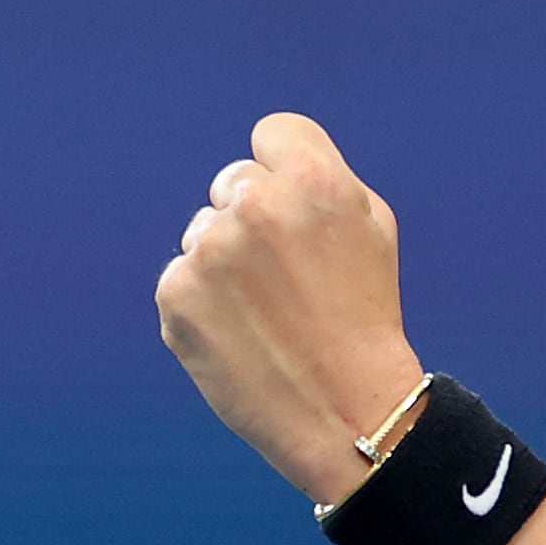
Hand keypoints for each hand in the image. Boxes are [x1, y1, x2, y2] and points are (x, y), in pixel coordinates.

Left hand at [152, 113, 427, 505]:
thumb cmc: (363, 315)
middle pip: (233, 182)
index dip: (284, 168)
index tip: (294, 208)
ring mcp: (209, 249)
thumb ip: (319, 177)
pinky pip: (181, 278)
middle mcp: (256, 205)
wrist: (343, 410)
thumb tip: (269, 159)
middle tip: (285, 275)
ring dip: (224, 262)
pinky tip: (240, 335)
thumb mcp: (370, 227)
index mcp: (312, 178)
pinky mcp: (176, 293)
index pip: (272, 133)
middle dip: (253, 217)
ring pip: (203, 231)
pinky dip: (202, 304)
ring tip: (267, 312)